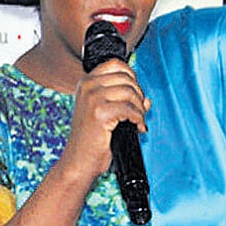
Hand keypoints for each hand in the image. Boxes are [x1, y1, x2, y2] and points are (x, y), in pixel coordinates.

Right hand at [64, 59, 149, 181]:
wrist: (78, 161)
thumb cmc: (89, 140)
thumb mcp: (103, 113)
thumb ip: (123, 100)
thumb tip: (146, 99)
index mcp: (86, 82)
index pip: (116, 64)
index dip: (132, 77)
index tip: (135, 93)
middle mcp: (87, 86)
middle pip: (127, 78)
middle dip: (138, 95)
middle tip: (138, 112)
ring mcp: (92, 98)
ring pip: (130, 92)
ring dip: (140, 109)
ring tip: (137, 120)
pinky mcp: (99, 113)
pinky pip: (130, 109)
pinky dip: (138, 119)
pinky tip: (137, 127)